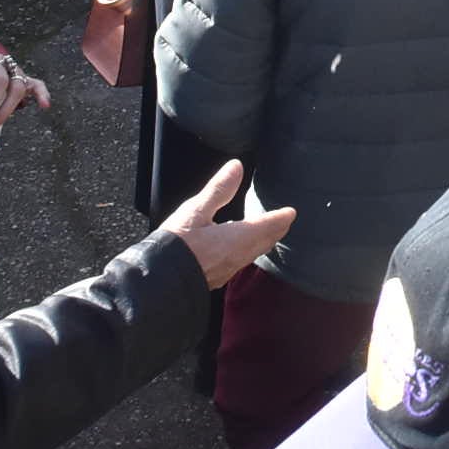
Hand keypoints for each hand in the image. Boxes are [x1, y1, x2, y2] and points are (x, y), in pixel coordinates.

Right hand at [164, 161, 296, 289]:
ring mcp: (227, 269)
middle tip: (285, 222)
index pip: (267, 225)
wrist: (157, 281)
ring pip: (253, 253)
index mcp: (237, 238)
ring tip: (267, 233)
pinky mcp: (216, 277)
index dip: (280, 217)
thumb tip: (237, 167)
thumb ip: (218, 189)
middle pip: (264, 241)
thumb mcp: (195, 211)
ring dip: (264, 241)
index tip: (291, 212)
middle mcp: (237, 256)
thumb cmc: (175, 245)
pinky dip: (249, 250)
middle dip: (276, 230)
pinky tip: (240, 249)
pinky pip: (240, 261)